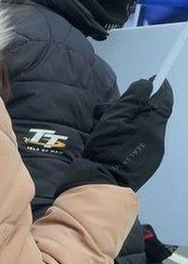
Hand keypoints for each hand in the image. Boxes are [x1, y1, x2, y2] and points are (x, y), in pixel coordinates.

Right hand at [60, 79, 172, 193]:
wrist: (100, 183)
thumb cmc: (106, 149)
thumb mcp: (113, 119)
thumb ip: (131, 101)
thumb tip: (147, 85)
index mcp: (153, 126)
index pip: (164, 101)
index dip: (160, 88)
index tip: (151, 80)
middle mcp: (158, 139)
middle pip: (152, 114)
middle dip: (135, 106)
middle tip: (112, 107)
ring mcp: (153, 153)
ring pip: (144, 128)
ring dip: (130, 121)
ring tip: (104, 124)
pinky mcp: (144, 162)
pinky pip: (141, 141)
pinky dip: (130, 134)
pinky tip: (112, 139)